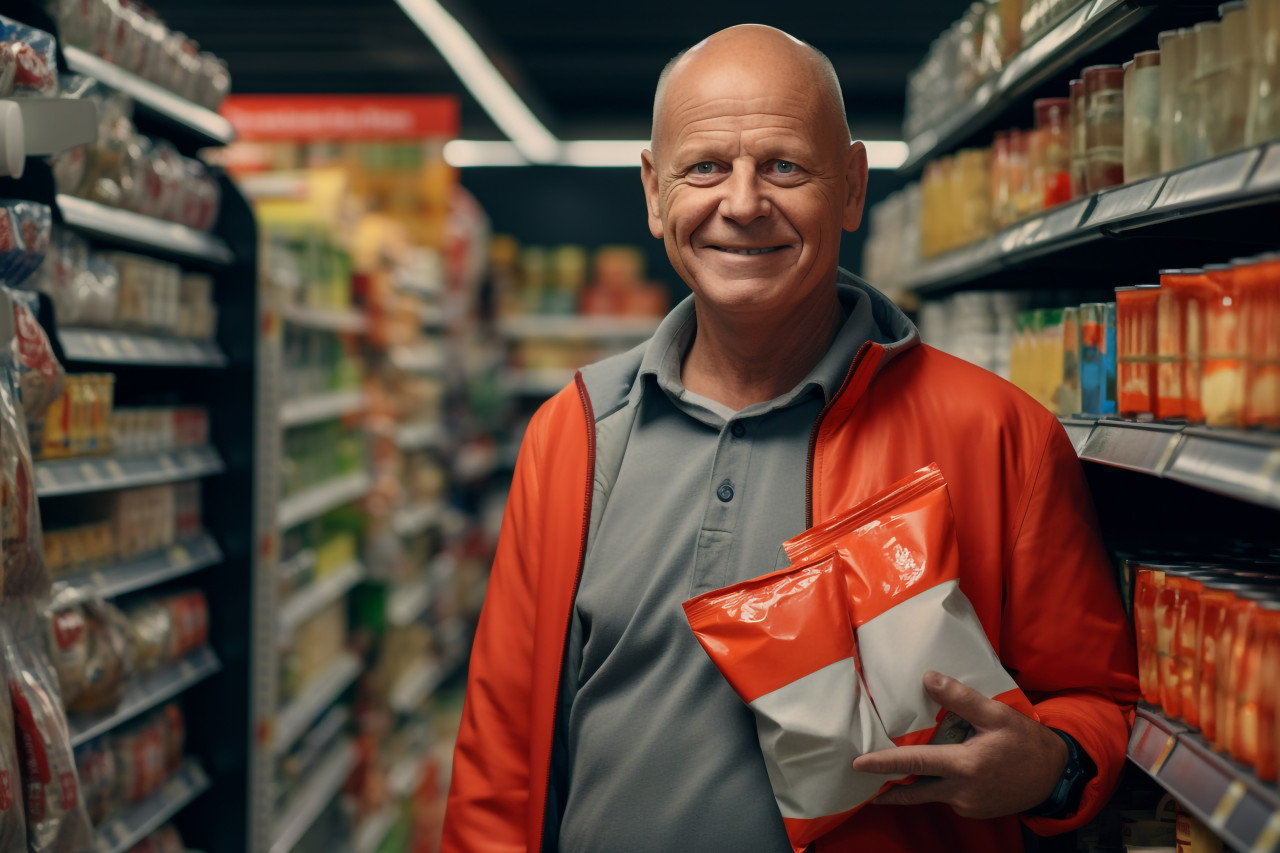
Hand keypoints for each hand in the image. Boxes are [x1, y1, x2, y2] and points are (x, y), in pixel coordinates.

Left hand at [850, 671, 1065, 819]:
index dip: (883, 764)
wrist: (1055, 777)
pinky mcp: (974, 811)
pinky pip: (948, 797)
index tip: (859, 764)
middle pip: (914, 790)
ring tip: (891, 773)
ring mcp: (968, 805)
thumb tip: (928, 678)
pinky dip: (937, 786)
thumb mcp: (996, 714)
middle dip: (887, 787)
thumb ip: (960, 698)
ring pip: (931, 794)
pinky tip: (936, 772)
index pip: (914, 764)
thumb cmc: (1027, 742)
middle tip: (861, 780)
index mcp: (964, 766)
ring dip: (913, 785)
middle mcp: (961, 791)